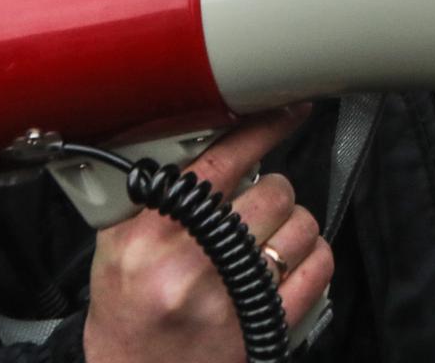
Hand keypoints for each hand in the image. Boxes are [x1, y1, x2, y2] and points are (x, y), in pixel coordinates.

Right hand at [83, 106, 330, 362]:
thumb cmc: (127, 311)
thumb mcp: (116, 247)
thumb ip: (155, 194)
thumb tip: (210, 140)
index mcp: (150, 235)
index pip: (220, 160)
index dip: (261, 128)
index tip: (286, 111)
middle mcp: (191, 263)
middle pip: (272, 192)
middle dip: (270, 193)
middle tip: (252, 209)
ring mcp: (233, 296)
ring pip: (301, 226)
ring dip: (292, 226)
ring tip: (265, 241)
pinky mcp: (267, 324)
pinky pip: (318, 267)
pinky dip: (313, 258)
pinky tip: (288, 264)